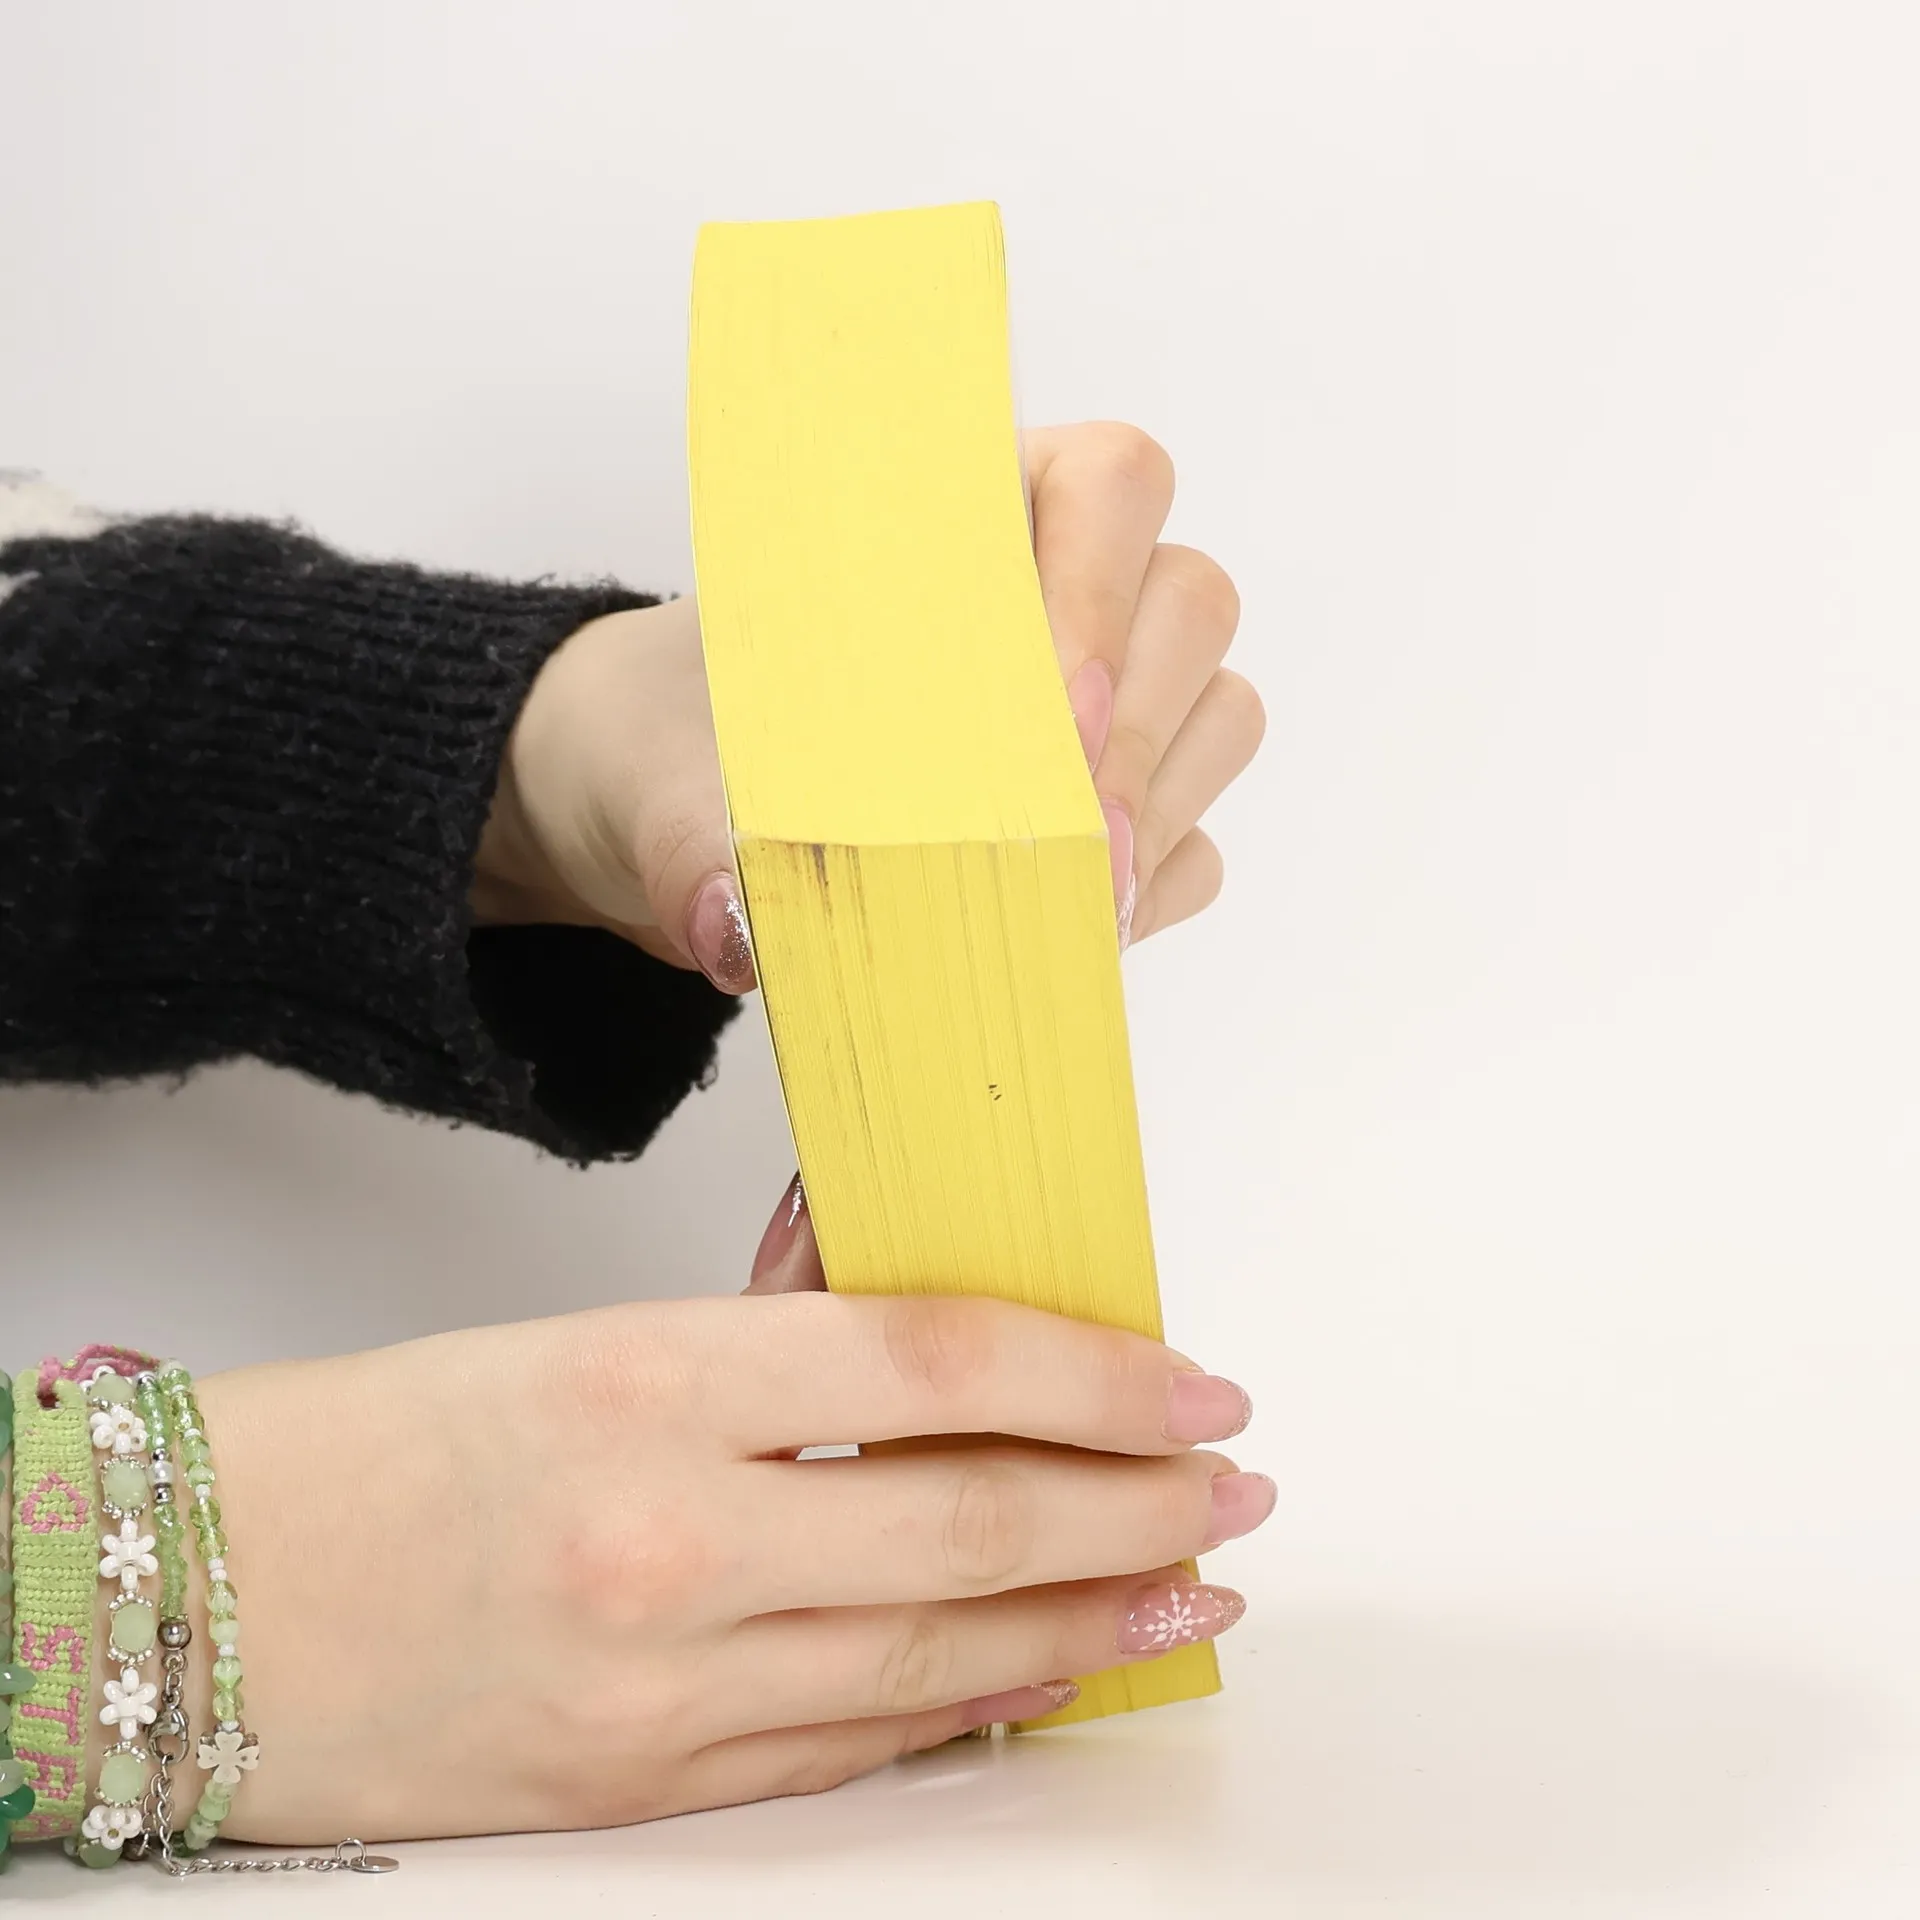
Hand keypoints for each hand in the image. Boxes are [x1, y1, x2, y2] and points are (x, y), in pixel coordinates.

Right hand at [198, 1296, 1269, 1839]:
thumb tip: (919, 1301)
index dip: (1096, 1373)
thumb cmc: (379, 1448)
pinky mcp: (643, 1793)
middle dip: (1137, 1504)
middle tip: (1231, 1485)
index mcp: (647, 1379)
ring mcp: (660, 1690)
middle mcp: (667, 1541)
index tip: (1190, 1381)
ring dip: (1091, 1620)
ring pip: (940, 1660)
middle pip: (974, 1523)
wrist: (192, 1604)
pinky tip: (1052, 1675)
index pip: (938, 1363)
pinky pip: (852, 1753)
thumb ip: (770, 1330)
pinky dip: (973, 1712)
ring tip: (1190, 1587)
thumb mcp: (584, 1339)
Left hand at [473, 422, 1262, 986]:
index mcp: (957, 514)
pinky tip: (1068, 935)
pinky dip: (1149, 893)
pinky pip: (1193, 843)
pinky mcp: (1111, 818)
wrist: (665, 801)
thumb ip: (690, 835)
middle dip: (1140, 733)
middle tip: (1071, 852)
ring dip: (1155, 810)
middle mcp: (1054, 590)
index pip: (1105, 482)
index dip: (1101, 587)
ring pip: (1217, 713)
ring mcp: (1103, 705)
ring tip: (1067, 904)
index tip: (1058, 711)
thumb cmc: (669, 728)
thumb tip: (734, 926)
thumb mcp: (649, 765)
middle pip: (1187, 602)